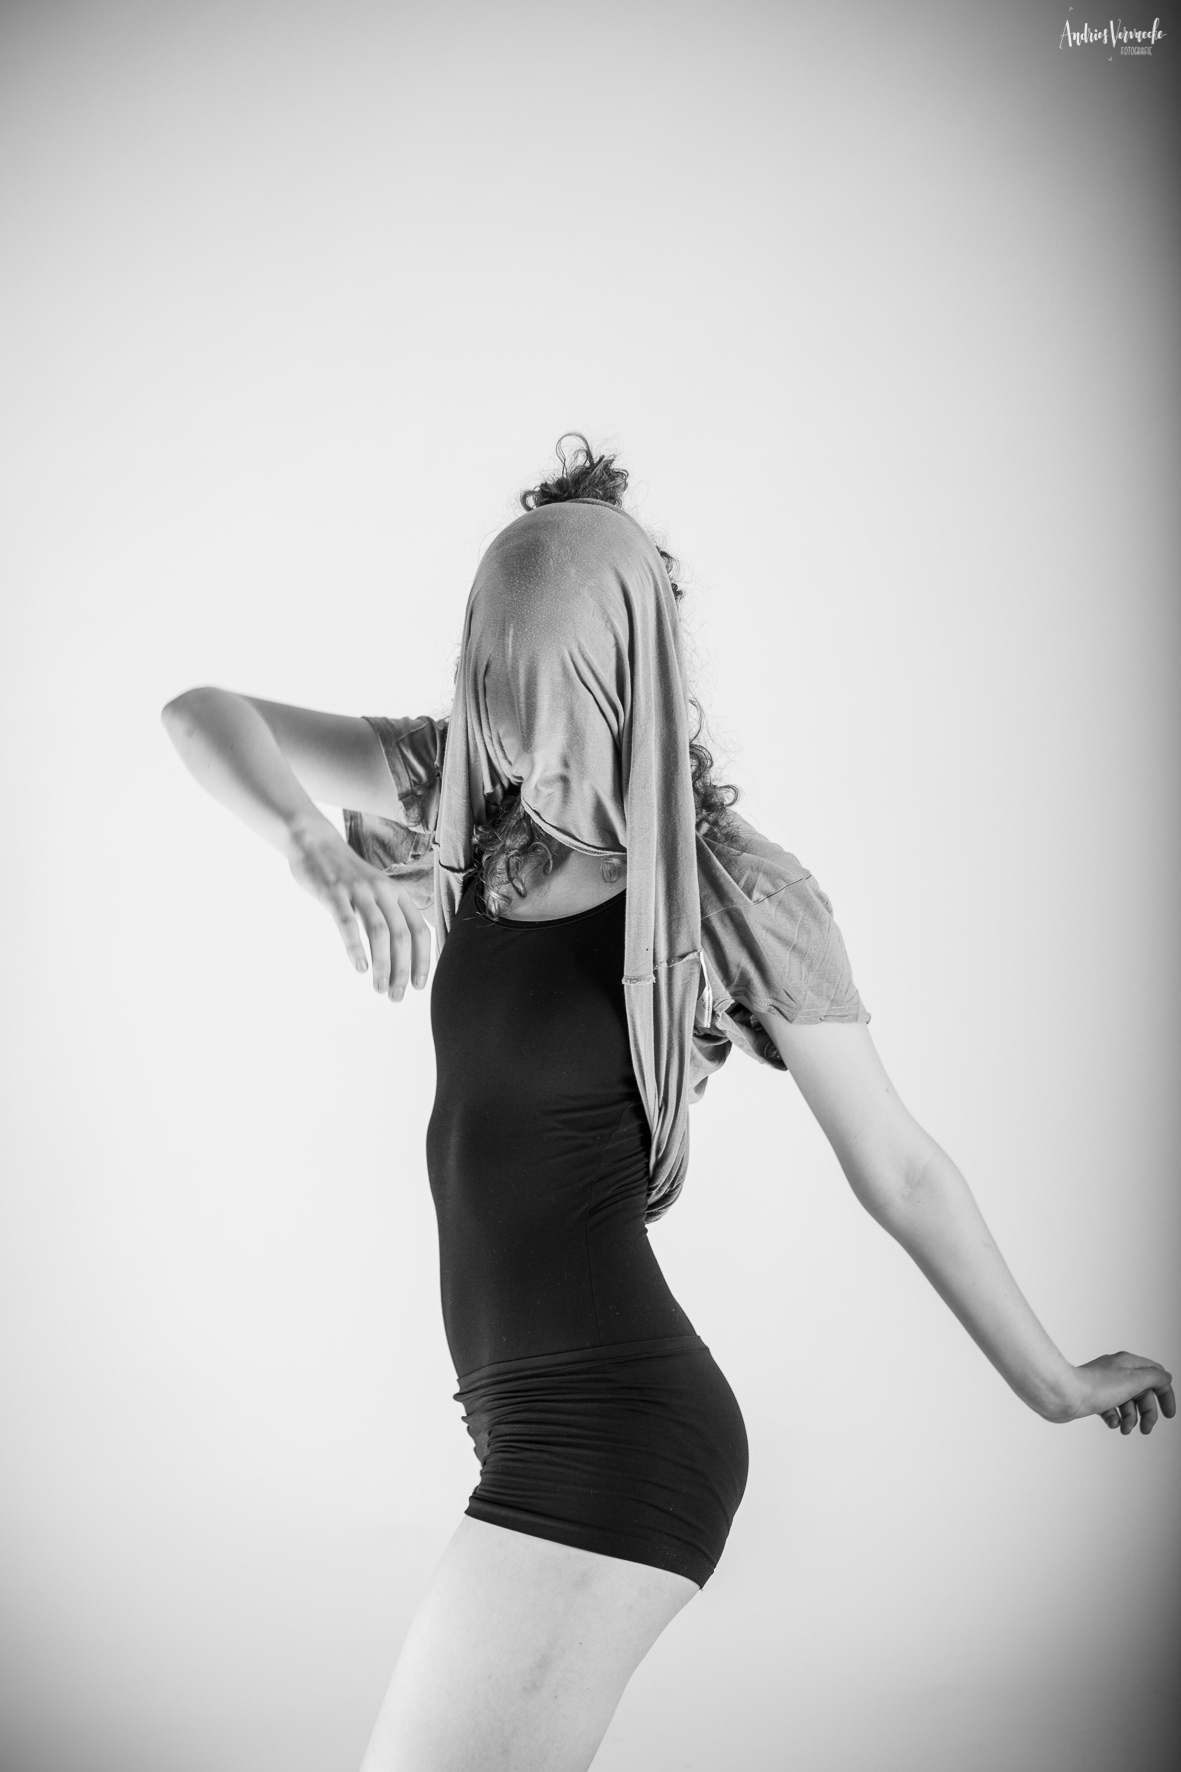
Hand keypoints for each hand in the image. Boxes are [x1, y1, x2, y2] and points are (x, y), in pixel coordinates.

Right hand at [286, 813, 432, 999]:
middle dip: (402, 970)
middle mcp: (383, 891)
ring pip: (379, 931)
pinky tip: (360, 967)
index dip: (422, 960)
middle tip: (396, 995)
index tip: (419, 985)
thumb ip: (388, 917)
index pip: (420, 930)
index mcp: (397, 893)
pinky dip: (355, 947)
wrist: (315, 844)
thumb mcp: (376, 891)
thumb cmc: (347, 876)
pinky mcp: (334, 892)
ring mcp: (358, 890)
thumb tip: (400, 956)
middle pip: (402, 935)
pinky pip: (347, 922)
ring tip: (379, 987)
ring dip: (382, 964)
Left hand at [1066, 1351, 1174, 1433]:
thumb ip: (1153, 1378)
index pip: (1156, 1376)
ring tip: (1125, 1429)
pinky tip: (1111, 1423)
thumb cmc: (1095, 1387)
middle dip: (1147, 1413)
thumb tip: (1166, 1376)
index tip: (1169, 1414)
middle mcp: (1116, 1372)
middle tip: (1146, 1429)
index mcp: (1127, 1363)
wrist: (1063, 1395)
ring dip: (1130, 1419)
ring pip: (1127, 1404)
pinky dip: (1114, 1418)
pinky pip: (1110, 1410)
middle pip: (1142, 1394)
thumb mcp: (1133, 1380)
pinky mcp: (1092, 1398)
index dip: (1165, 1395)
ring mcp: (1104, 1385)